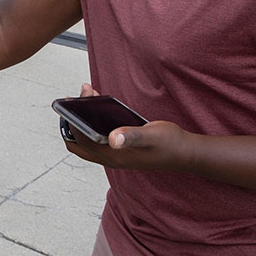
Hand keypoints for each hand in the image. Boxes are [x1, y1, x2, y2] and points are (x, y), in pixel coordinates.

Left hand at [61, 83, 191, 171]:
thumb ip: (132, 136)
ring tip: (86, 97)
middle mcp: (110, 158)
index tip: (75, 99)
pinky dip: (93, 122)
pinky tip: (99, 106)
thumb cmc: (170, 143)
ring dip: (81, 121)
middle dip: (70, 122)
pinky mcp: (119, 149)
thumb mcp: (152, 136)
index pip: (82, 140)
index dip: (74, 120)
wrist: (185, 152)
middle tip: (73, 100)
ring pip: (87, 140)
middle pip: (77, 143)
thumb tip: (113, 139)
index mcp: (113, 157)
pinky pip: (98, 137)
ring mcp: (114, 155)